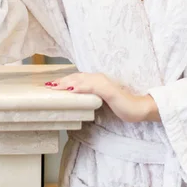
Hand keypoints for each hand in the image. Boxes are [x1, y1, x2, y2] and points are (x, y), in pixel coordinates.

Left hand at [45, 72, 159, 122]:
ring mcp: (104, 84)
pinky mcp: (109, 91)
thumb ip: (90, 99)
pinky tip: (72, 90)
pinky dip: (81, 88)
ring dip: (67, 83)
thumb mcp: (102, 102)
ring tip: (54, 87)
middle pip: (76, 78)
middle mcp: (99, 79)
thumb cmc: (122, 106)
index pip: (77, 79)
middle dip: (61, 81)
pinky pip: (92, 88)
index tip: (51, 85)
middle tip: (47, 85)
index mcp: (97, 81)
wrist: (139, 108)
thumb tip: (76, 102)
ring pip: (82, 81)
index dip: (64, 81)